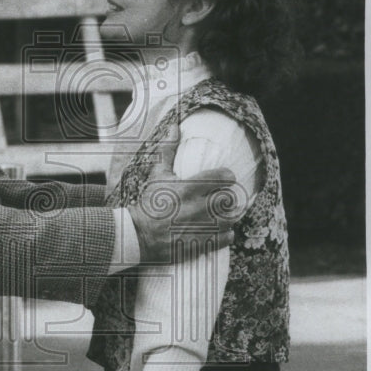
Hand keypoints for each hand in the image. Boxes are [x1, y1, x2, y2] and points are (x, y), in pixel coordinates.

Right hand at [129, 124, 244, 263]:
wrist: (139, 236)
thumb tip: (174, 127)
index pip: (225, 177)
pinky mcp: (203, 243)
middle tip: (221, 197)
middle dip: (227, 197)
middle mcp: (199, 207)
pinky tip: (217, 230)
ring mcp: (202, 227)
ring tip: (221, 214)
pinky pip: (228, 236)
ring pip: (231, 218)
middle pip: (230, 199)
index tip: (224, 178)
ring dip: (229, 215)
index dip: (227, 176)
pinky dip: (225, 233)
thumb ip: (168, 151)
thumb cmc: (149, 203)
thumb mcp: (157, 175)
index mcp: (190, 188)